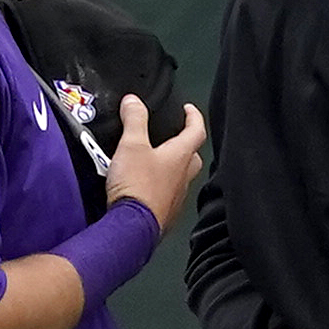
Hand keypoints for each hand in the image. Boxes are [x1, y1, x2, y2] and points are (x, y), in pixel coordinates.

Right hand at [107, 96, 207, 231]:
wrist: (132, 227)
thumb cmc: (137, 186)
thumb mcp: (131, 145)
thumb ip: (134, 120)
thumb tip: (133, 101)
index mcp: (180, 156)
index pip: (196, 131)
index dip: (194, 117)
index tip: (189, 109)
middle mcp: (183, 177)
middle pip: (192, 156)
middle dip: (186, 144)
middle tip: (175, 137)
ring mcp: (175, 198)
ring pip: (181, 177)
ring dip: (172, 168)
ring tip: (154, 161)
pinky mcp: (164, 215)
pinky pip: (167, 196)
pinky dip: (160, 188)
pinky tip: (144, 188)